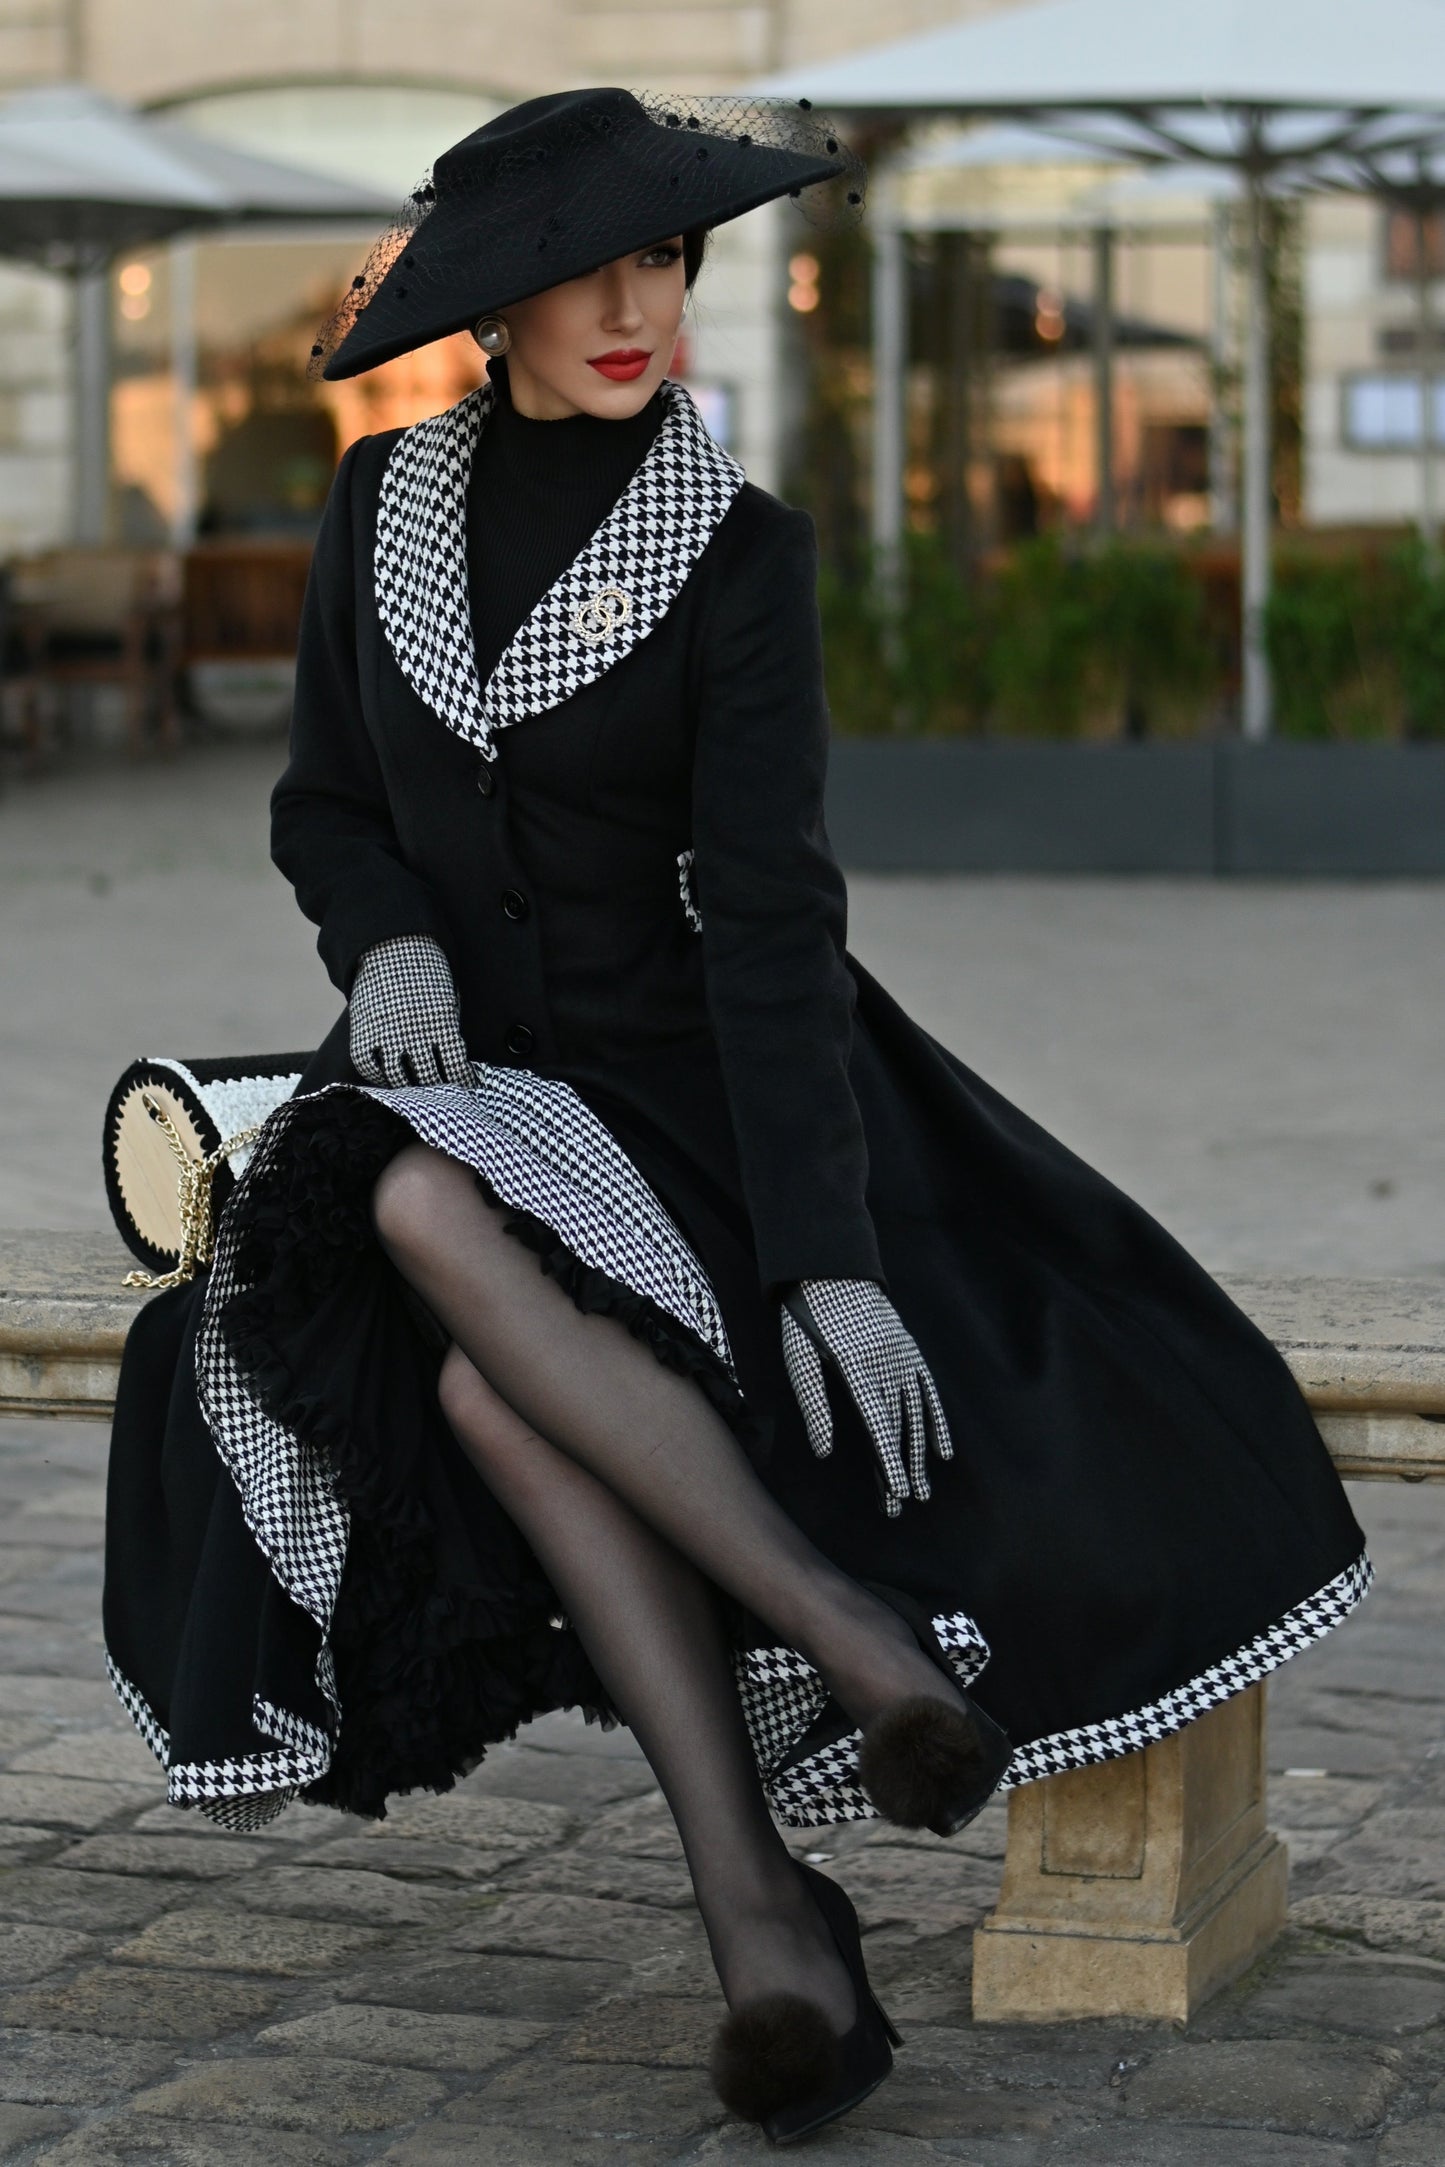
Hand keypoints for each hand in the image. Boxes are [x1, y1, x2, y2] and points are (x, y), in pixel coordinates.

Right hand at [348, 935, 472, 1086]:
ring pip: (397, 1076)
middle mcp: (412, 1029)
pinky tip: (389, 1077)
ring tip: (418, 1088)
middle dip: (438, 1087)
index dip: (464, 1081)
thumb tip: (456, 1063)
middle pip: (427, 1076)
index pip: (455, 1066)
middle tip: (443, 1090)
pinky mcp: (363, 1028)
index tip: (468, 1084)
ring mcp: (385, 1030)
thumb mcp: (449, 995)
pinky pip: (368, 1065)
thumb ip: (450, 1027)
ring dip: (409, 1087)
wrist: (392, 944)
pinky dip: (378, 1076)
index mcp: (440, 1019)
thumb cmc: (428, 972)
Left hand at [780, 1277, 952, 1517]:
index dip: (887, 1462)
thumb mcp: (799, 1357)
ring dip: (919, 1455)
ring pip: (915, 1414)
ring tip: (921, 1491)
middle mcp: (886, 1364)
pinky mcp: (909, 1351)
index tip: (895, 1493)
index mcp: (855, 1367)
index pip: (877, 1425)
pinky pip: (928, 1391)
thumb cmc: (806, 1317)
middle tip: (903, 1506)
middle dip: (901, 1469)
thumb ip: (814, 1404)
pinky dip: (936, 1421)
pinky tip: (941, 1451)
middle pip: (897, 1427)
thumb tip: (824, 1452)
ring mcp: (902, 1356)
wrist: (831, 1269)